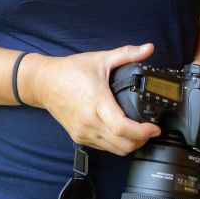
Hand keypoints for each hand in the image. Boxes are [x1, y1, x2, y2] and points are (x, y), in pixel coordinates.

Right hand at [20, 43, 161, 155]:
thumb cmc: (70, 71)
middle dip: (141, 141)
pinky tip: (122, 133)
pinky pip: (103, 147)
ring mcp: (83, 132)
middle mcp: (90, 122)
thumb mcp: (101, 59)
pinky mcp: (79, 136)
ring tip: (140, 132)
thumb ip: (127, 54)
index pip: (123, 128)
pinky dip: (116, 144)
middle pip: (122, 145)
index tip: (155, 128)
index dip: (142, 132)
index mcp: (97, 102)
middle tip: (151, 130)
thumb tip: (148, 48)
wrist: (44, 82)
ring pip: (114, 150)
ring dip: (130, 145)